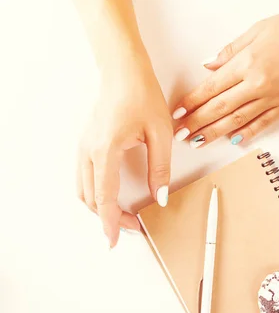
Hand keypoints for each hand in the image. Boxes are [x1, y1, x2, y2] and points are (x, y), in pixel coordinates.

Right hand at [77, 58, 171, 247]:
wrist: (124, 72)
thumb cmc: (142, 97)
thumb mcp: (160, 134)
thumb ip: (160, 168)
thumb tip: (159, 198)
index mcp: (105, 149)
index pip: (104, 196)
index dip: (111, 221)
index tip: (116, 240)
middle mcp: (88, 151)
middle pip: (91, 198)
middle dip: (109, 218)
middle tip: (134, 228)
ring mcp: (84, 147)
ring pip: (84, 190)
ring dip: (101, 208)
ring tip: (125, 218)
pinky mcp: (86, 145)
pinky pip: (84, 178)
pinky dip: (95, 195)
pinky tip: (112, 199)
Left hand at [171, 2, 278, 146]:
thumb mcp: (257, 30)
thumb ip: (231, 51)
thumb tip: (210, 66)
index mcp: (247, 63)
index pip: (211, 88)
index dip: (192, 102)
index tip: (178, 112)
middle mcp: (258, 84)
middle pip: (220, 108)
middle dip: (197, 123)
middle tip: (181, 134)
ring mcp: (274, 98)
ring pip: (238, 121)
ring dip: (215, 133)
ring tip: (199, 142)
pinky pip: (263, 124)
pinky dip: (247, 134)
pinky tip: (233, 141)